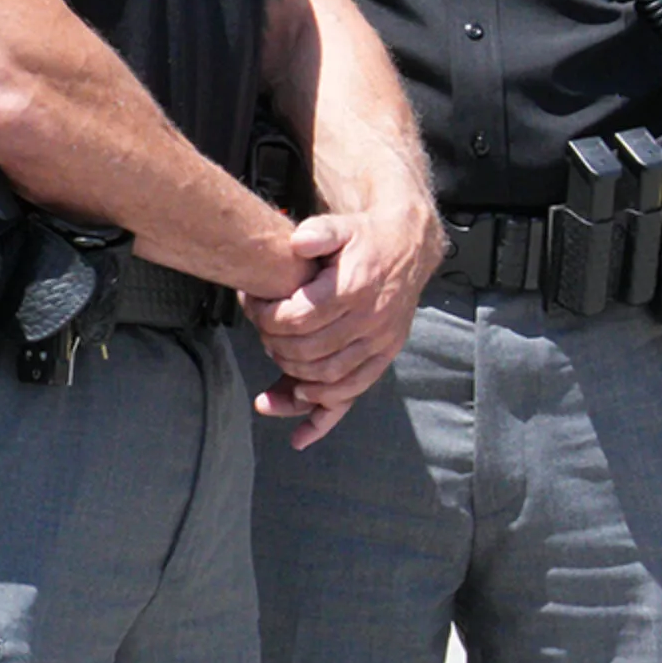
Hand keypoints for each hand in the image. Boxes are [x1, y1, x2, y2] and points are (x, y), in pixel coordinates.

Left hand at [249, 204, 427, 447]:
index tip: (252, 307)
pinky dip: (323, 418)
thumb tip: (297, 242)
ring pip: (327, 379)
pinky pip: (352, 394)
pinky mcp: (381, 358)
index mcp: (354, 290)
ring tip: (272, 370)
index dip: (265, 317)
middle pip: (306, 352)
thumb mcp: (340, 226)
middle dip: (272, 346)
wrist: (409, 248)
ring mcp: (378, 344)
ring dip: (292, 382)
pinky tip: (299, 436)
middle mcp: (369, 321)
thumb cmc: (365, 239)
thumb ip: (317, 233)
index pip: (296, 319)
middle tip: (261, 332)